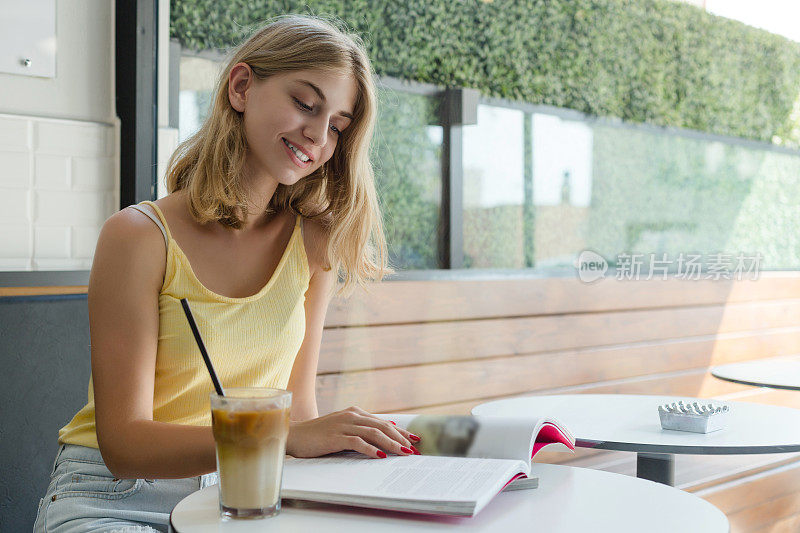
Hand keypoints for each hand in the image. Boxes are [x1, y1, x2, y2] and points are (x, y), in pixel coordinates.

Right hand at [286, 406, 420, 458]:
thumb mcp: (342, 428)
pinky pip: (357, 442)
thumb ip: (361, 428)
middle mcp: (352, 416)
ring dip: (391, 443)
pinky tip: (380, 456)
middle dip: (401, 438)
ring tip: (404, 453)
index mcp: (355, 413)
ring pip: (374, 433)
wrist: (294, 435)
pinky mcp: (336, 436)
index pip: (383, 422)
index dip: (401, 431)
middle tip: (414, 450)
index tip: (415, 440)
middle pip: (382, 426)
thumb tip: (386, 428)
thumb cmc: (318, 434)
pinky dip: (371, 449)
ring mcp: (344, 425)